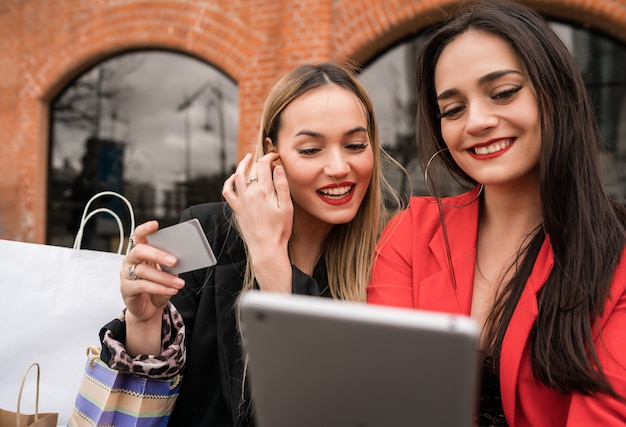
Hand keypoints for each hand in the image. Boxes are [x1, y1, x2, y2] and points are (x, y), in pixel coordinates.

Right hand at [121, 220, 184, 323]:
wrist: (149, 308)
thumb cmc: (158, 286)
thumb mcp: (167, 273)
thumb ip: (171, 264)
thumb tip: (182, 258)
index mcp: (140, 251)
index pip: (139, 235)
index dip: (145, 229)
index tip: (155, 225)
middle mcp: (130, 260)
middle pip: (140, 251)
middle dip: (158, 254)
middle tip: (175, 261)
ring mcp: (126, 274)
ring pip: (144, 271)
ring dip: (165, 277)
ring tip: (179, 283)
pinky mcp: (126, 289)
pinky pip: (143, 286)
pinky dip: (160, 288)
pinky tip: (171, 290)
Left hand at [222, 153, 293, 291]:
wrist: (266, 248)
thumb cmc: (280, 230)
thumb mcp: (287, 207)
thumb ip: (282, 186)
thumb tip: (278, 168)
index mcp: (264, 191)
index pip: (264, 165)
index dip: (270, 157)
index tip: (276, 156)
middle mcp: (250, 193)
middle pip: (252, 169)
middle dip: (260, 161)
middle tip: (267, 159)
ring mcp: (241, 201)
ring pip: (238, 176)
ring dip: (242, 165)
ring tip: (247, 159)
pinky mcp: (236, 209)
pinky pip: (227, 192)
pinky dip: (229, 182)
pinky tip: (234, 178)